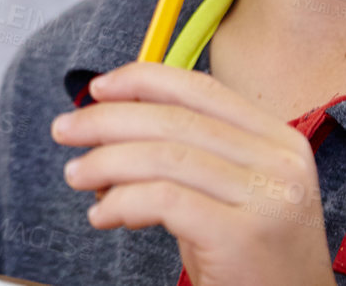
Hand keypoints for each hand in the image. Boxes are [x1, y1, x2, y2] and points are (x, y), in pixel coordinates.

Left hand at [50, 62, 335, 285]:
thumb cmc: (251, 265)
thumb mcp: (230, 196)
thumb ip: (189, 156)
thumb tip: (112, 121)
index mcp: (280, 141)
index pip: (202, 90)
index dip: (143, 80)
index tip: (99, 88)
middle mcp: (280, 163)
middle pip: (176, 119)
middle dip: (108, 120)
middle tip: (65, 130)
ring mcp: (266, 198)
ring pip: (164, 157)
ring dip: (106, 162)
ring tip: (76, 175)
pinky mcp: (242, 236)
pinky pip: (163, 200)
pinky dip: (121, 201)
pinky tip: (102, 215)